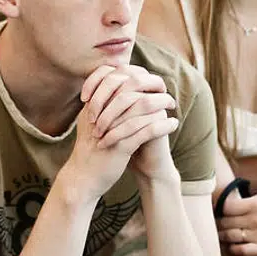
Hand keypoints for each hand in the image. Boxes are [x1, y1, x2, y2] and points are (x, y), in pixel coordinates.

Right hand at [63, 65, 177, 201]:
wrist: (83, 179)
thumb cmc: (91, 151)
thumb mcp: (93, 124)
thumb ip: (103, 107)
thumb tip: (122, 92)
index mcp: (93, 106)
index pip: (115, 79)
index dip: (136, 76)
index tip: (151, 81)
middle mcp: (101, 114)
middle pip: (130, 89)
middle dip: (150, 86)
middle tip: (164, 89)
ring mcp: (110, 129)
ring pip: (141, 107)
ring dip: (160, 103)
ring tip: (172, 104)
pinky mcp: (120, 147)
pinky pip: (146, 131)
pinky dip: (162, 126)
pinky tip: (173, 124)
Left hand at [217, 190, 256, 255]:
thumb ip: (247, 202)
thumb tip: (227, 206)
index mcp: (255, 204)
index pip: (225, 207)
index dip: (220, 209)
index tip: (219, 211)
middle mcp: (255, 220)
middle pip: (225, 222)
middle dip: (220, 223)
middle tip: (219, 223)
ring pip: (229, 237)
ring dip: (224, 235)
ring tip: (224, 233)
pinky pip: (240, 251)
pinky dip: (233, 248)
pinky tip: (233, 245)